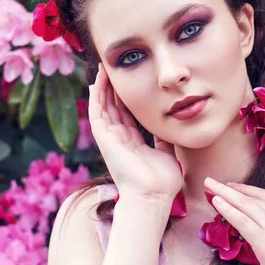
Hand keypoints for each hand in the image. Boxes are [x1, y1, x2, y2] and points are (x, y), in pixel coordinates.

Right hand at [88, 63, 182, 202]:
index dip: (125, 97)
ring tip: (103, 69)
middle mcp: (118, 139)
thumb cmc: (162, 182)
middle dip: (112, 88)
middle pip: (112, 107)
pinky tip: (96, 83)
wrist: (153, 195)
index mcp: (132, 142)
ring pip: (102, 107)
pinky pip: (97, 114)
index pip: (125, 114)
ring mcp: (110, 139)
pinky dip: (96, 98)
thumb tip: (169, 124)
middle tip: (113, 68)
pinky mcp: (104, 140)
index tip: (128, 80)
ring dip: (102, 88)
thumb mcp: (166, 152)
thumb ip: (163, 138)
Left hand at [203, 179, 264, 264]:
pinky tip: (216, 203)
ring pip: (244, 204)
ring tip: (208, 187)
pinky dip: (226, 209)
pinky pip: (241, 220)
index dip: (245, 189)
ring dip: (223, 194)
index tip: (230, 186)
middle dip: (229, 188)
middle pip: (252, 197)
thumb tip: (256, 220)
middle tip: (211, 182)